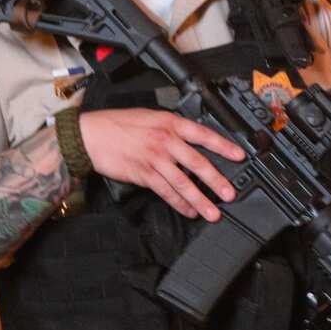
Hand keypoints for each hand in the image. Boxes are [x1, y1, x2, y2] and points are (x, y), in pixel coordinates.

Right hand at [78, 107, 245, 221]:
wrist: (91, 135)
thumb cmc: (119, 124)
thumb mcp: (150, 116)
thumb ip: (172, 128)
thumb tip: (191, 141)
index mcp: (170, 123)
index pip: (203, 135)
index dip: (223, 146)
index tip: (239, 156)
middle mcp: (165, 140)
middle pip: (197, 163)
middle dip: (216, 181)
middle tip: (229, 194)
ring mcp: (154, 159)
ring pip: (183, 183)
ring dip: (200, 200)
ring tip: (212, 213)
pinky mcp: (143, 174)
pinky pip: (165, 192)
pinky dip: (179, 203)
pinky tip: (189, 211)